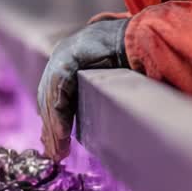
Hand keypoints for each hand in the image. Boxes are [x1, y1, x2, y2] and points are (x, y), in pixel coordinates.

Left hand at [36, 17, 130, 160]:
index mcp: (69, 60)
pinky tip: (63, 134)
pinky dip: (60, 115)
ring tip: (59, 150)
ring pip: (51, 98)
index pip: (54, 96)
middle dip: (51, 128)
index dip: (53, 121)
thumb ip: (94, 97)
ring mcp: (63, 54)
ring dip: (55, 127)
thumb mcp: (107, 82)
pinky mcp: (69, 57)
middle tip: (55, 154)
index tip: (54, 144)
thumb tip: (92, 119)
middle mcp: (62, 56)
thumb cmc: (133, 58)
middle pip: (49, 99)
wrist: (142, 37)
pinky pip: (59, 92)